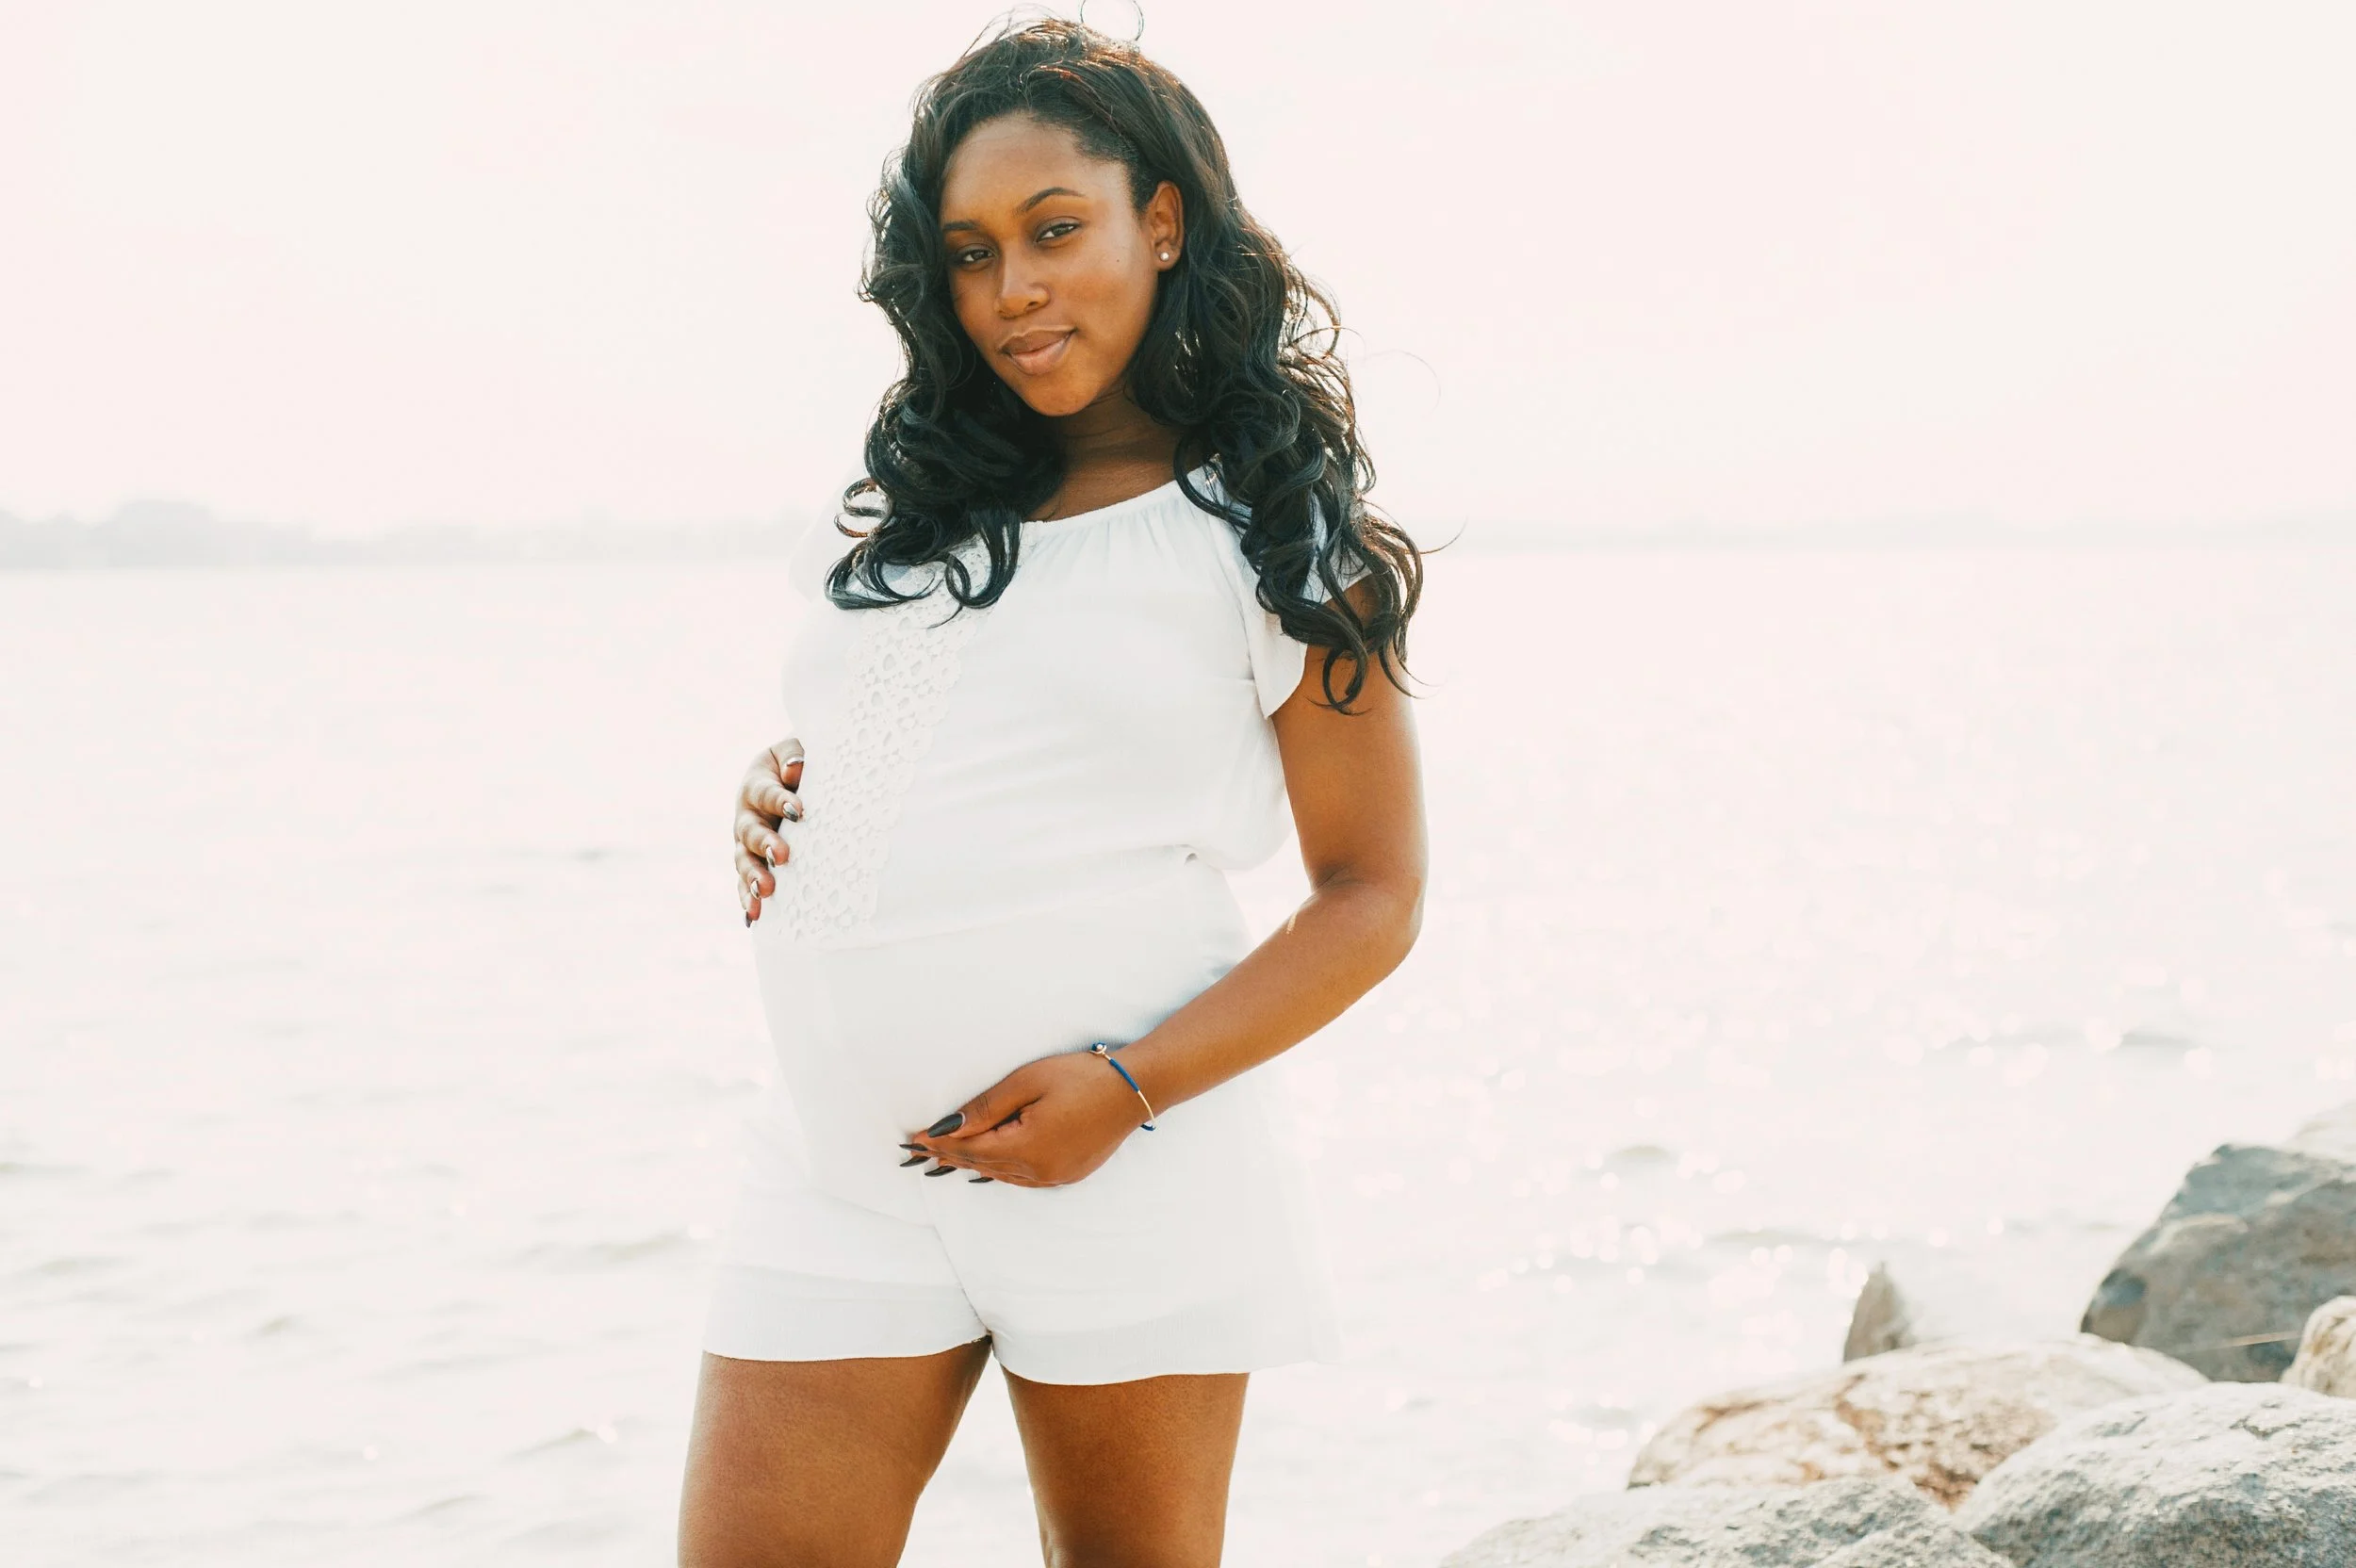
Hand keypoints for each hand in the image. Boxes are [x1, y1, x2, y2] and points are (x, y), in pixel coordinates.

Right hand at [735, 738, 803, 922]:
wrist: (787, 776)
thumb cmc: (797, 762)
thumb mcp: (795, 749)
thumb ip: (794, 754)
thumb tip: (796, 768)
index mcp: (756, 785)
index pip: (766, 793)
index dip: (780, 801)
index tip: (798, 811)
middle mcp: (746, 815)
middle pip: (750, 831)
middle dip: (765, 844)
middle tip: (781, 856)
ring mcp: (745, 841)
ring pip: (743, 860)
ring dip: (752, 877)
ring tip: (765, 892)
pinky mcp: (751, 861)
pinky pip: (744, 882)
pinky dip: (746, 899)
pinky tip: (752, 918)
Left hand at [905, 1050, 1148, 1187]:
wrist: (1136, 1089)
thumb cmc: (1083, 1077)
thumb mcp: (1028, 1081)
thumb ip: (987, 1107)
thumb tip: (949, 1127)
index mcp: (1026, 1147)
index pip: (970, 1148)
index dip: (939, 1144)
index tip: (912, 1141)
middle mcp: (1039, 1170)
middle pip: (981, 1165)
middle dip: (948, 1157)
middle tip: (916, 1153)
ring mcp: (1056, 1176)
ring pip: (1001, 1175)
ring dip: (971, 1165)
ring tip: (943, 1159)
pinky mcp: (1068, 1174)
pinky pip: (1022, 1178)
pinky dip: (999, 1171)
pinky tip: (986, 1169)